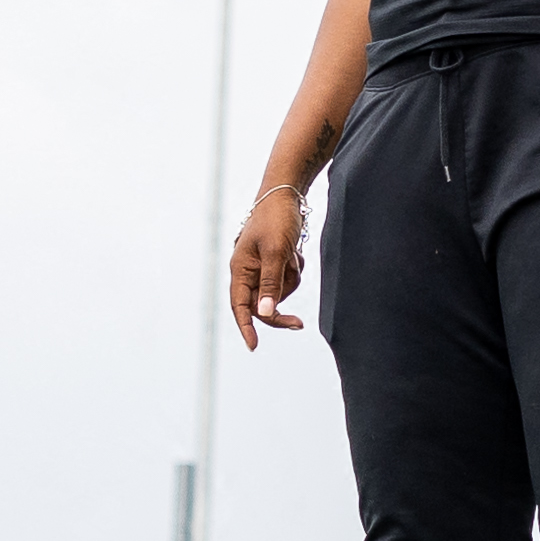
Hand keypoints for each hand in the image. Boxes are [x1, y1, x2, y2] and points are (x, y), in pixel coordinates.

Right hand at [229, 190, 308, 347]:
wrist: (287, 194)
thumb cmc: (277, 219)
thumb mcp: (276, 252)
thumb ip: (270, 284)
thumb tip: (264, 313)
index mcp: (241, 268)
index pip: (240, 306)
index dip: (246, 327)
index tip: (254, 346)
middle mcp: (248, 270)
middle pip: (262, 304)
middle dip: (279, 307)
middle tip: (300, 324)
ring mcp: (262, 266)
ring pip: (278, 291)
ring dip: (290, 280)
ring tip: (294, 256)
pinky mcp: (275, 261)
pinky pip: (287, 277)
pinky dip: (294, 269)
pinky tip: (296, 251)